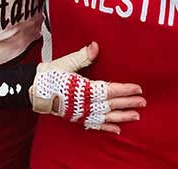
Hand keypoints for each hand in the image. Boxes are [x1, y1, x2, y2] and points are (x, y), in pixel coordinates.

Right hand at [29, 42, 144, 133]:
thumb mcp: (65, 62)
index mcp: (83, 88)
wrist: (34, 89)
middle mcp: (84, 103)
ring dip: (122, 116)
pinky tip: (117, 130)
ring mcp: (81, 112)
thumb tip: (95, 46)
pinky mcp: (77, 117)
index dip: (124, 90)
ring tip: (136, 116)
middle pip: (111, 104)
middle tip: (143, 102)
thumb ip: (83, 56)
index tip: (138, 88)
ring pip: (106, 116)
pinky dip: (106, 127)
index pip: (109, 90)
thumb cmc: (50, 75)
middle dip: (128, 103)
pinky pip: (94, 124)